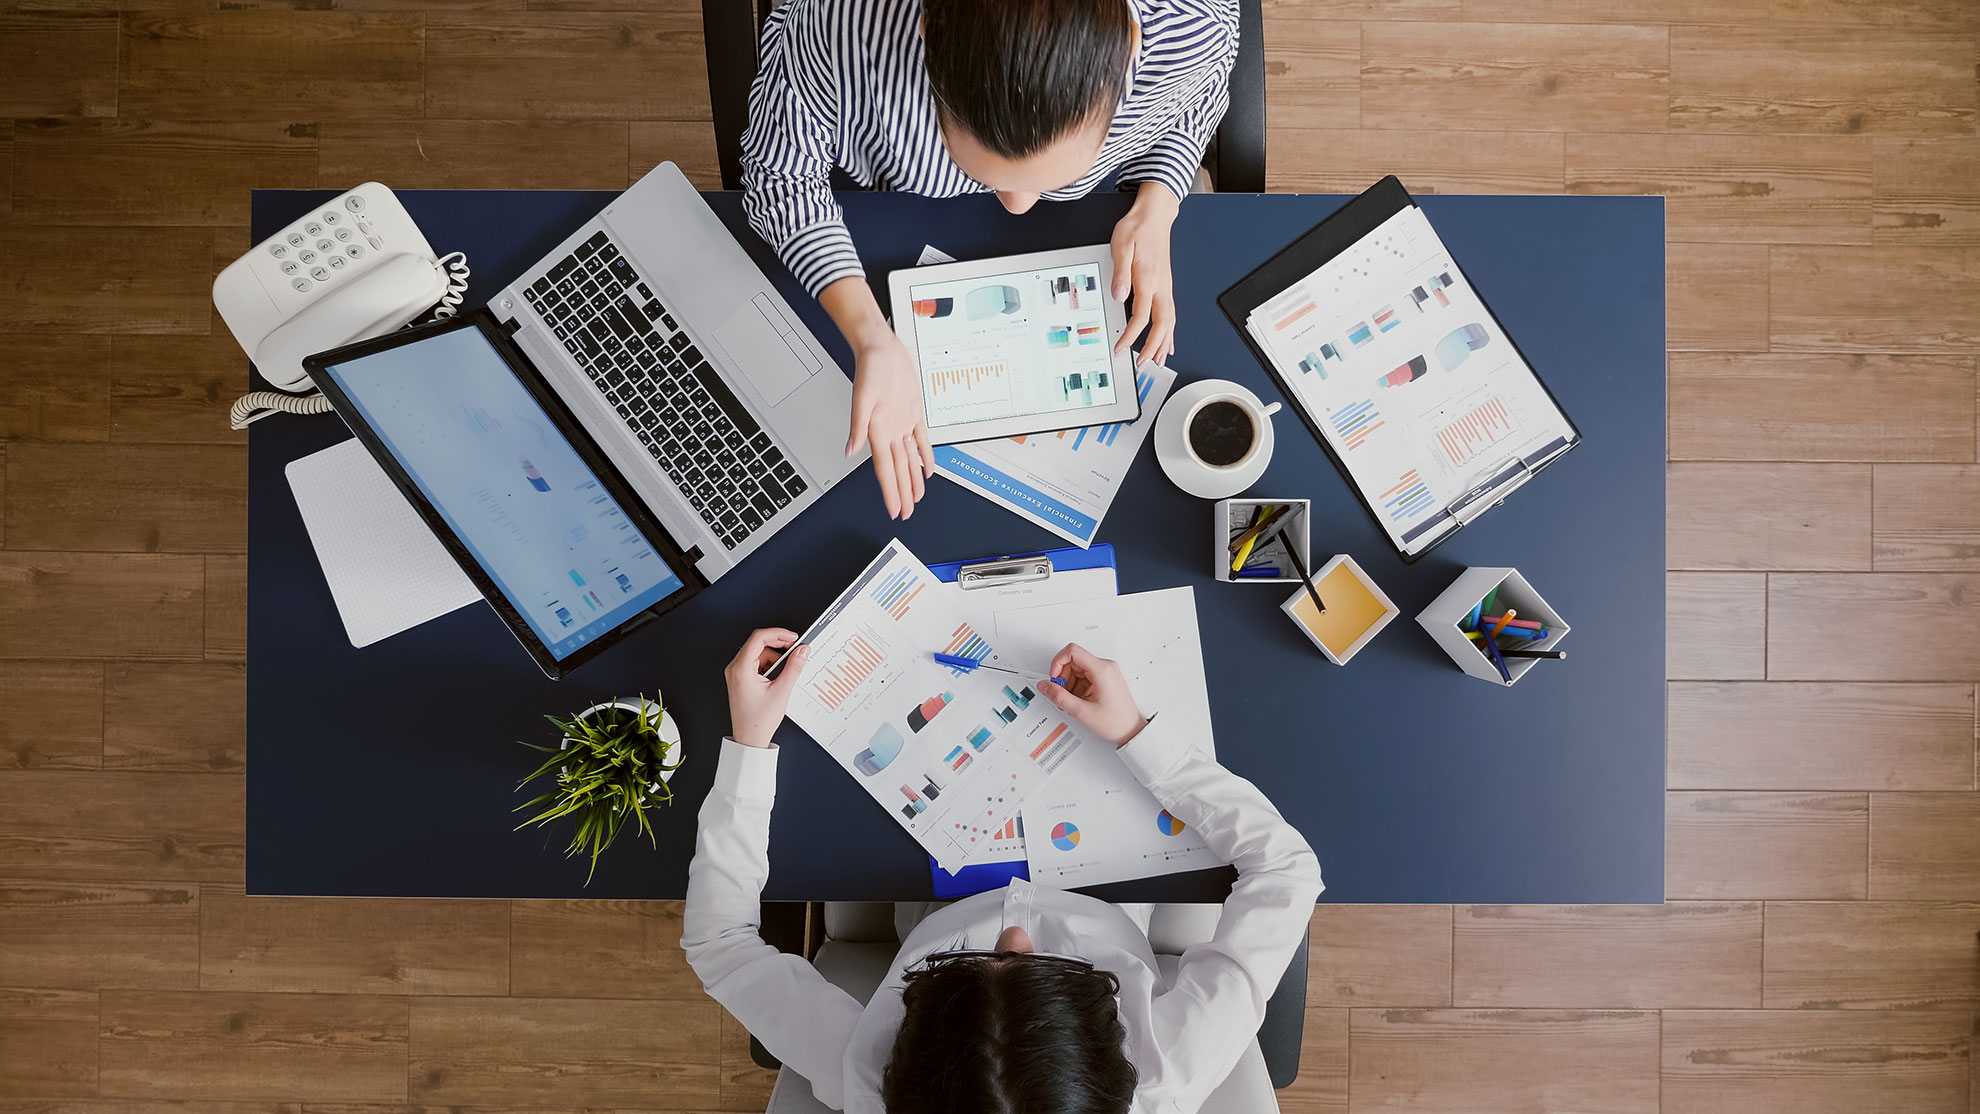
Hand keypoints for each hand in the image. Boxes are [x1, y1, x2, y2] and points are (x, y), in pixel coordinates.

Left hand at [724, 627, 808, 748]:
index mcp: (741, 669)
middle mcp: (735, 669)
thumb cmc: (759, 720)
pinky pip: (756, 664)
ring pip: (758, 654)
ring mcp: (736, 674)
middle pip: (758, 645)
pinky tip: (778, 678)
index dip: (778, 634)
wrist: (750, 739)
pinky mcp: (740, 679)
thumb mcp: (782, 691)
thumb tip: (802, 651)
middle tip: (795, 650)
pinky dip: (769, 666)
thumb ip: (794, 667)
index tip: (793, 637)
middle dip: (778, 646)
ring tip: (785, 673)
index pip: (758, 638)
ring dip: (775, 658)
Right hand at [847, 330, 935, 519]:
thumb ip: (857, 424)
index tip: (894, 510)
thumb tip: (850, 449)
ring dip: (912, 479)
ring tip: (915, 498)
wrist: (880, 347)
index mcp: (877, 430)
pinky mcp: (912, 413)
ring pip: (909, 459)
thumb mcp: (863, 396)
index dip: (890, 492)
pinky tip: (927, 469)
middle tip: (906, 512)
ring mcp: (901, 423)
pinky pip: (920, 441)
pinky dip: (924, 456)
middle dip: (902, 493)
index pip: (885, 470)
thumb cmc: (870, 367)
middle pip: (897, 470)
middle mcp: (890, 431)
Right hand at [1038, 643, 1147, 747]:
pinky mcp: (1104, 678)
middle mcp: (1105, 667)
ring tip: (1073, 701)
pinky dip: (1077, 687)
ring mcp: (1105, 672)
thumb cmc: (1115, 722)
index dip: (1058, 662)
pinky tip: (1079, 701)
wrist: (1130, 730)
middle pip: (1073, 660)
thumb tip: (1044, 686)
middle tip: (1062, 694)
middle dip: (1063, 677)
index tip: (1054, 678)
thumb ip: (1059, 697)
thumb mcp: (1081, 711)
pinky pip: (1084, 676)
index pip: (1072, 651)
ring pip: (1077, 669)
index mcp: (1101, 670)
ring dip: (1069, 684)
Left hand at [1110, 182, 1180, 367]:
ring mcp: (1166, 286)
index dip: (1131, 336)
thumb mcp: (1121, 245)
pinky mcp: (1166, 285)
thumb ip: (1120, 272)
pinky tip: (1169, 341)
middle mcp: (1161, 286)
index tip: (1121, 348)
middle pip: (1162, 324)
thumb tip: (1118, 295)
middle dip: (1154, 347)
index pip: (1141, 316)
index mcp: (1149, 279)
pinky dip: (1170, 331)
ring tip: (1159, 360)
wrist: (1155, 215)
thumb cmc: (1138, 228)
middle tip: (1144, 364)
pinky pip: (1171, 314)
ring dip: (1165, 343)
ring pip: (1170, 321)